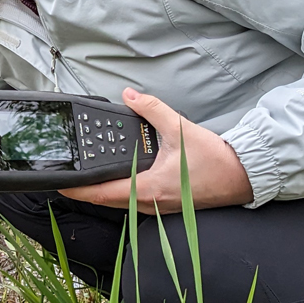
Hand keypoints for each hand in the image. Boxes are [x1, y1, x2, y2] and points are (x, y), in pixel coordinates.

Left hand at [59, 88, 252, 213]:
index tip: (60, 183)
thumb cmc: (215, 160)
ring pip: (119, 204)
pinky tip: (117, 180)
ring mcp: (158, 208)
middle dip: (85, 190)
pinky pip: (134, 203)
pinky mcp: (165, 206)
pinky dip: (120, 192)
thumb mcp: (179, 128)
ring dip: (102, 193)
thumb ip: (151, 108)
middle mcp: (150, 203)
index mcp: (148, 188)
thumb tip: (130, 94)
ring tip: (86, 178)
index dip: (78, 189)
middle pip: (105, 201)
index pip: (102, 192)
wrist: (243, 176)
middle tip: (67, 178)